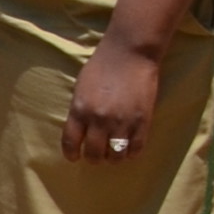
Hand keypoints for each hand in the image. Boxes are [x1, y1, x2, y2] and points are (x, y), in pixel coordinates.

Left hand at [64, 34, 164, 168]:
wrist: (129, 54)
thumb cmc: (101, 67)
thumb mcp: (81, 89)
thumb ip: (79, 111)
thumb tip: (80, 132)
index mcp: (79, 110)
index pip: (71, 142)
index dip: (71, 154)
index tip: (74, 157)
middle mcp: (99, 120)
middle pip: (94, 154)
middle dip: (93, 158)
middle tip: (96, 156)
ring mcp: (122, 122)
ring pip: (116, 156)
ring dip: (113, 158)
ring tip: (113, 153)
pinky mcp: (142, 122)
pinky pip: (136, 149)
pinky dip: (131, 153)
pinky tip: (128, 148)